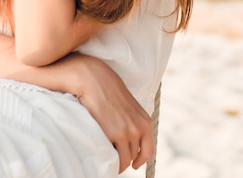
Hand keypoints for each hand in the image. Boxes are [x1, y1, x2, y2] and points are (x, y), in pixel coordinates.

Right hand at [73, 55, 154, 172]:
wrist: (94, 79)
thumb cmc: (108, 90)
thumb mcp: (128, 107)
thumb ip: (133, 122)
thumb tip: (130, 139)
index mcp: (145, 120)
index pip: (149, 151)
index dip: (141, 160)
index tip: (134, 163)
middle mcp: (140, 127)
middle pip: (135, 156)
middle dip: (125, 156)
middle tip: (114, 154)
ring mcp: (128, 132)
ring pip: (125, 159)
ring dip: (117, 159)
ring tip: (108, 153)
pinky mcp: (115, 134)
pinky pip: (116, 159)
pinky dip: (111, 162)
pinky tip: (105, 156)